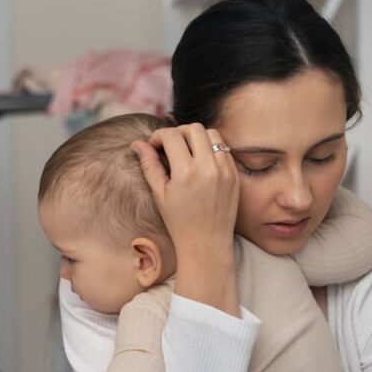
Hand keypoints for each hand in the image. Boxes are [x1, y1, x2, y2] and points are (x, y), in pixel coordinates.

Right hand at [131, 123, 238, 261]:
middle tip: (170, 146)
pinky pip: (224, 149)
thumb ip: (149, 165)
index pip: (171, 135)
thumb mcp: (160, 194)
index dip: (158, 136)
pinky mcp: (234, 174)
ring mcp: (225, 170)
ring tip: (186, 152)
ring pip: (212, 134)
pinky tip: (201, 162)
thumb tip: (137, 144)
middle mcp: (208, 168)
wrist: (206, 244)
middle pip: (193, 128)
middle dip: (178, 132)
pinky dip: (211, 148)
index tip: (154, 146)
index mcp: (186, 173)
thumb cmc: (179, 222)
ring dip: (197, 137)